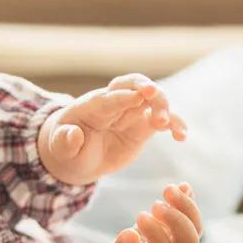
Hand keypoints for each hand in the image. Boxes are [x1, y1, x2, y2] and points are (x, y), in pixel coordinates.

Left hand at [38, 74, 187, 185]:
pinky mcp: (143, 126)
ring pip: (152, 100)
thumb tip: (73, 135)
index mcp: (91, 106)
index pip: (109, 97)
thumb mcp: (60, 149)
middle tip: (154, 95)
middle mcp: (114, 104)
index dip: (123, 96)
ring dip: (162, 107)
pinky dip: (174, 125)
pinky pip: (163, 120)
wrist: (78, 157)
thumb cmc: (66, 149)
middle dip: (145, 88)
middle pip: (133, 86)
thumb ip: (65, 142)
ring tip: (167, 125)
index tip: (138, 95)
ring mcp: (131, 113)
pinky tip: (181, 136)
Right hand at [99, 183, 202, 242]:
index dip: (155, 235)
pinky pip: (195, 219)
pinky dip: (190, 201)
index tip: (140, 216)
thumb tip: (130, 234)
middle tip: (156, 205)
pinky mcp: (184, 234)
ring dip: (186, 207)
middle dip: (177, 220)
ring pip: (196, 230)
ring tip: (168, 189)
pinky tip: (183, 186)